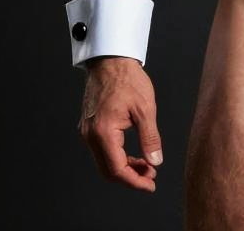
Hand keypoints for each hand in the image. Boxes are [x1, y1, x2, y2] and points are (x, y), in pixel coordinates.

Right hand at [78, 57, 163, 191]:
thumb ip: (150, 138)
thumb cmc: (128, 79)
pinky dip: (117, 156)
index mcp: (103, 132)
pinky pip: (102, 150)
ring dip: (124, 167)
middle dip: (130, 177)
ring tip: (146, 165)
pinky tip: (133, 154)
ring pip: (104, 161)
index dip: (135, 181)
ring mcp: (87, 131)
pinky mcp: (89, 126)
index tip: (150, 184)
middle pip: (108, 170)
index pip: (117, 169)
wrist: (111, 60)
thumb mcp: (145, 109)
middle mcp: (90, 135)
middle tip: (150, 176)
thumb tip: (155, 161)